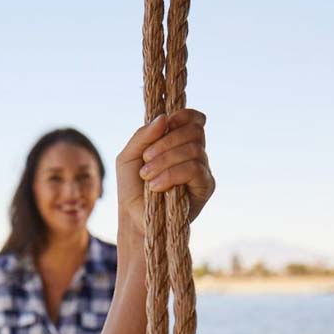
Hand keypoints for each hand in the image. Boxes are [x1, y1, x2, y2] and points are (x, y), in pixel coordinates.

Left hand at [116, 109, 212, 233]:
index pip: (195, 120)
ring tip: (147, 176)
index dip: (184, 116)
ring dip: (165, 160)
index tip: (166, 123)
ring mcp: (202, 169)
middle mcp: (195, 153)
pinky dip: (172, 174)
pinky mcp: (205, 187)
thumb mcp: (128, 157)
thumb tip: (163, 118)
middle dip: (166, 142)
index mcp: (179, 142)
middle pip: (194, 131)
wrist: (134, 217)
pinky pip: (195, 170)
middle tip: (146, 159)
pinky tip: (156, 186)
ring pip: (193, 150)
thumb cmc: (131, 187)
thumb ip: (142, 136)